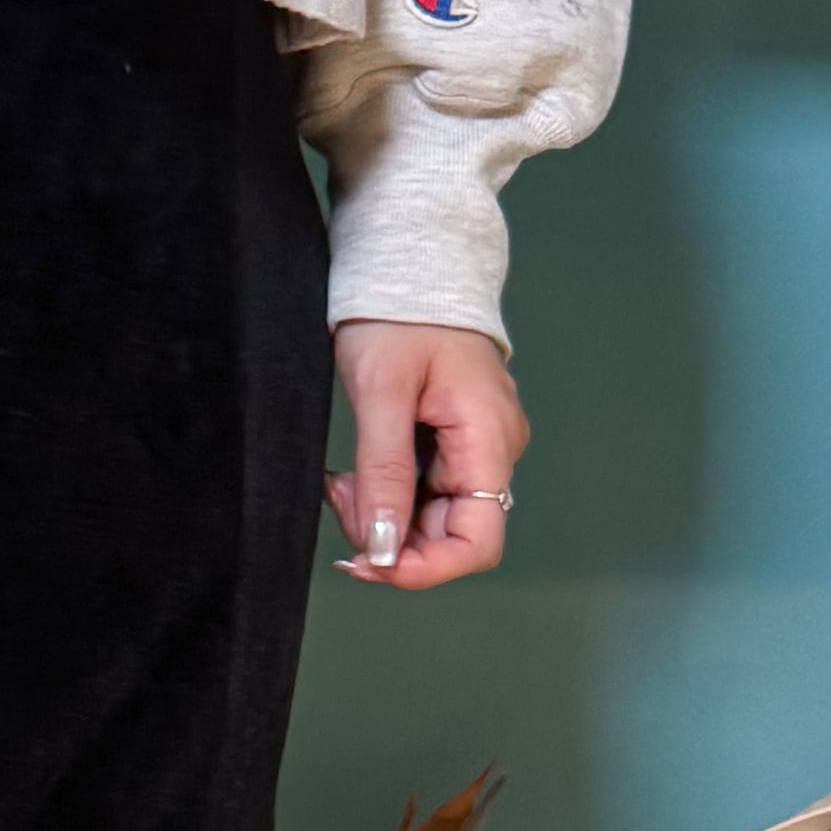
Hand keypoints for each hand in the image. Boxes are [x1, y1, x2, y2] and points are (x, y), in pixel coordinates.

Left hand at [327, 321, 526, 590]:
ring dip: (380, 513)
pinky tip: (354, 472)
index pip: (476, 544)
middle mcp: (493, 450)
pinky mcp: (453, 439)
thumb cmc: (397, 314)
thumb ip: (384, 474)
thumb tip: (382, 549)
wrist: (407, 262)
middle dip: (389, 535)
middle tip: (338, 497)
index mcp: (488, 441)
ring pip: (430, 516)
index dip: (423, 568)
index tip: (366, 561)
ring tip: (340, 480)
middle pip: (449, 535)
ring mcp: (476, 445)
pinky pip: (423, 489)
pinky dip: (384, 491)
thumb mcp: (380, 393)